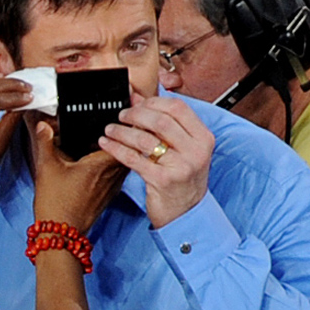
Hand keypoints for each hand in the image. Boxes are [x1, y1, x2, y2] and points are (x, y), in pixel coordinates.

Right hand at [29, 117, 126, 234]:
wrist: (61, 233)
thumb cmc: (56, 202)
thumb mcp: (47, 167)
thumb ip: (45, 142)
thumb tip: (43, 125)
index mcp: (102, 164)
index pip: (126, 139)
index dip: (127, 124)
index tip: (124, 111)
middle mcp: (113, 174)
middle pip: (130, 148)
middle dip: (128, 134)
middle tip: (122, 118)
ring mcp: (113, 186)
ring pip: (125, 161)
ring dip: (123, 148)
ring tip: (114, 135)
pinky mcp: (109, 194)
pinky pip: (118, 172)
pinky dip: (115, 162)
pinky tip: (103, 157)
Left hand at [97, 93, 213, 228]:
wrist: (186, 213)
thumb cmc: (182, 178)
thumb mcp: (182, 149)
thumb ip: (163, 122)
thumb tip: (136, 97)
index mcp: (203, 138)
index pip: (178, 108)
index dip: (154, 102)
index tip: (137, 103)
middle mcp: (196, 151)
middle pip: (160, 120)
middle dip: (135, 114)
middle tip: (121, 115)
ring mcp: (181, 167)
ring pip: (145, 139)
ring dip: (122, 131)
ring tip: (110, 129)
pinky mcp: (162, 181)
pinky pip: (134, 159)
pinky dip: (116, 148)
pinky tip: (106, 144)